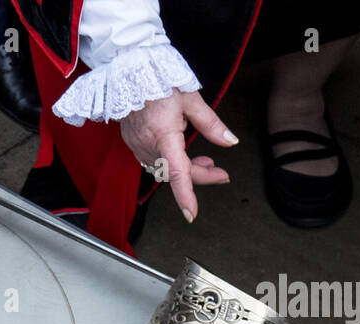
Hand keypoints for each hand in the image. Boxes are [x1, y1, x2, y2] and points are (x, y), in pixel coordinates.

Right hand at [119, 90, 237, 222]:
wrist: (129, 73)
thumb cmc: (159, 80)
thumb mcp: (191, 99)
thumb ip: (211, 124)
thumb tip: (230, 142)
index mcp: (164, 134)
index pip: (176, 172)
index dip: (185, 195)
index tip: (191, 214)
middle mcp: (148, 145)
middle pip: (175, 173)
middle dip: (200, 176)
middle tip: (222, 174)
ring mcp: (138, 146)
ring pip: (165, 169)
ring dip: (186, 169)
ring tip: (206, 162)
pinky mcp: (133, 143)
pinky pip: (154, 160)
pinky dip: (171, 162)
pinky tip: (182, 153)